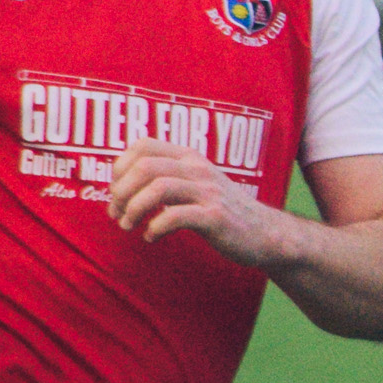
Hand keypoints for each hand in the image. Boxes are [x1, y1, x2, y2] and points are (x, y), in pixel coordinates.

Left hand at [108, 137, 284, 267]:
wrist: (265, 232)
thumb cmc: (222, 210)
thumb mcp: (195, 184)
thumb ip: (166, 178)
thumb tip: (120, 188)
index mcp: (190, 157)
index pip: (144, 145)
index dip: (120, 167)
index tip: (117, 193)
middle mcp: (198, 169)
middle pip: (145, 167)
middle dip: (121, 192)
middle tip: (118, 214)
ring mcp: (209, 192)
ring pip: (158, 189)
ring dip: (133, 210)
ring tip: (128, 226)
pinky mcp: (215, 217)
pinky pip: (175, 217)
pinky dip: (154, 229)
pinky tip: (152, 237)